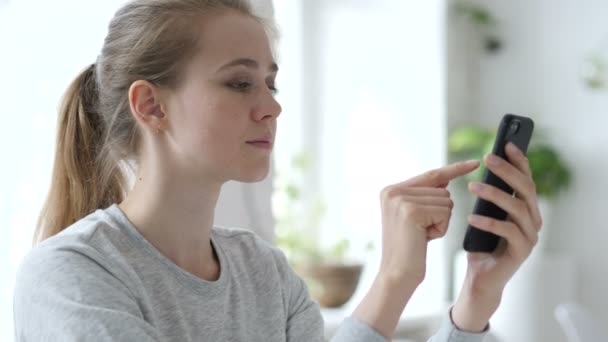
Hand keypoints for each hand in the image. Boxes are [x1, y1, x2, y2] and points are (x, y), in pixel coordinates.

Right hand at [377, 159, 479, 285]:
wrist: (397, 275)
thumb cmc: (410, 249)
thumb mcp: (416, 218)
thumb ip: (426, 196)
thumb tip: (447, 178)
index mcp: (391, 189)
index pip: (430, 175)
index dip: (454, 169)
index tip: (475, 162)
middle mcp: (393, 190)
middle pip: (442, 190)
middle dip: (440, 213)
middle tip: (421, 232)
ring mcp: (400, 199)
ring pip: (445, 201)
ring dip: (441, 221)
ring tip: (421, 236)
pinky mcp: (410, 210)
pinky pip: (444, 211)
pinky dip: (441, 227)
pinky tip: (424, 239)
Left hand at [453, 142, 542, 331]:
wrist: (481, 277)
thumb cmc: (481, 242)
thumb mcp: (483, 213)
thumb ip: (487, 195)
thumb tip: (480, 165)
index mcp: (525, 208)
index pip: (526, 179)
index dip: (519, 160)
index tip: (506, 143)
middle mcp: (533, 219)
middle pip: (525, 189)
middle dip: (507, 171)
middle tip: (487, 159)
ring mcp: (529, 236)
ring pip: (517, 208)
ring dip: (494, 195)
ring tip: (472, 187)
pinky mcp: (521, 251)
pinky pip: (508, 232)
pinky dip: (489, 223)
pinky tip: (472, 217)